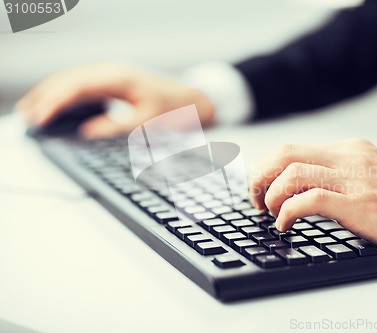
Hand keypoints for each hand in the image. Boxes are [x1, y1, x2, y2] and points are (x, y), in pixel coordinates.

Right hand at [16, 62, 214, 138]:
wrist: (193, 99)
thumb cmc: (173, 109)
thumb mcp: (148, 122)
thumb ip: (117, 126)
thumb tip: (86, 132)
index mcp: (118, 78)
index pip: (77, 85)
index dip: (55, 101)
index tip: (39, 117)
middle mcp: (111, 72)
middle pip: (69, 79)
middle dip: (46, 96)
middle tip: (28, 116)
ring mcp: (111, 75)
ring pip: (73, 80)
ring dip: (52, 93)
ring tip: (32, 110)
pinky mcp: (113, 82)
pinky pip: (83, 85)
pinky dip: (66, 94)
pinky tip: (56, 104)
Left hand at [249, 139, 376, 261]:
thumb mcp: (371, 174)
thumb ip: (340, 173)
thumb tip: (302, 185)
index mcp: (350, 150)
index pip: (293, 148)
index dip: (266, 167)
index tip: (259, 187)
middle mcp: (349, 158)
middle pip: (284, 153)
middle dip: (259, 176)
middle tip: (255, 200)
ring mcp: (355, 179)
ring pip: (292, 172)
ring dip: (269, 195)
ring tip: (269, 213)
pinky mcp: (360, 204)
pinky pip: (309, 199)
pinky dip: (287, 211)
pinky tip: (284, 224)